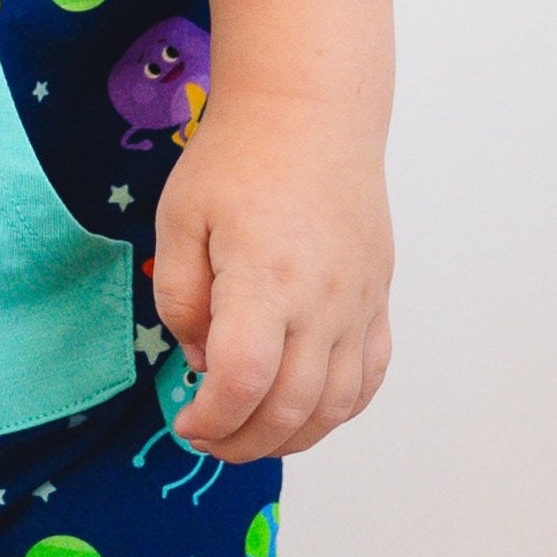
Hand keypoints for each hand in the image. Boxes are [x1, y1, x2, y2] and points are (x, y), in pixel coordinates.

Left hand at [147, 89, 391, 462]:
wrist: (309, 114)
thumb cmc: (237, 159)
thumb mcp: (179, 221)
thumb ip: (180, 300)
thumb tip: (202, 361)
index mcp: (264, 280)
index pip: (243, 382)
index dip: (213, 420)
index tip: (186, 423)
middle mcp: (321, 301)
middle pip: (292, 409)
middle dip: (243, 442)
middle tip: (209, 437)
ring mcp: (358, 304)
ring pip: (337, 405)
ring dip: (292, 438)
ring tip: (250, 432)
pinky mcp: (377, 298)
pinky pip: (369, 376)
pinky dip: (337, 409)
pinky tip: (302, 408)